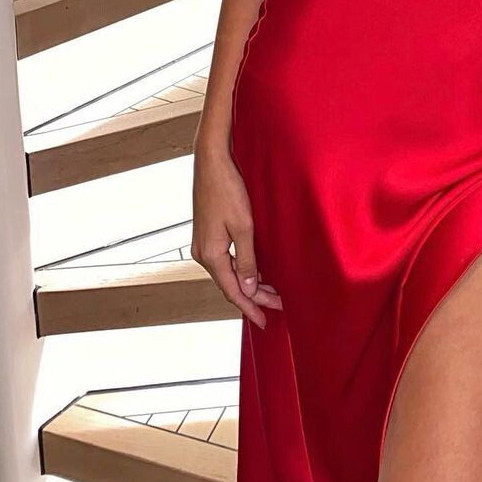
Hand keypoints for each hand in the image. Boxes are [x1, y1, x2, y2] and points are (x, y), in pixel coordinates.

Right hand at [191, 143, 282, 327]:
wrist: (211, 161)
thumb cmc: (228, 190)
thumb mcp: (243, 226)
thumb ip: (247, 259)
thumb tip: (249, 288)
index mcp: (210, 255)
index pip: (233, 291)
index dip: (250, 307)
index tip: (264, 321)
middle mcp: (203, 253)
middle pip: (230, 284)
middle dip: (253, 297)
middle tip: (277, 306)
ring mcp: (203, 243)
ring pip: (228, 272)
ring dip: (248, 282)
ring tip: (271, 292)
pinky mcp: (207, 233)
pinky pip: (225, 260)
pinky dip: (241, 268)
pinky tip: (255, 270)